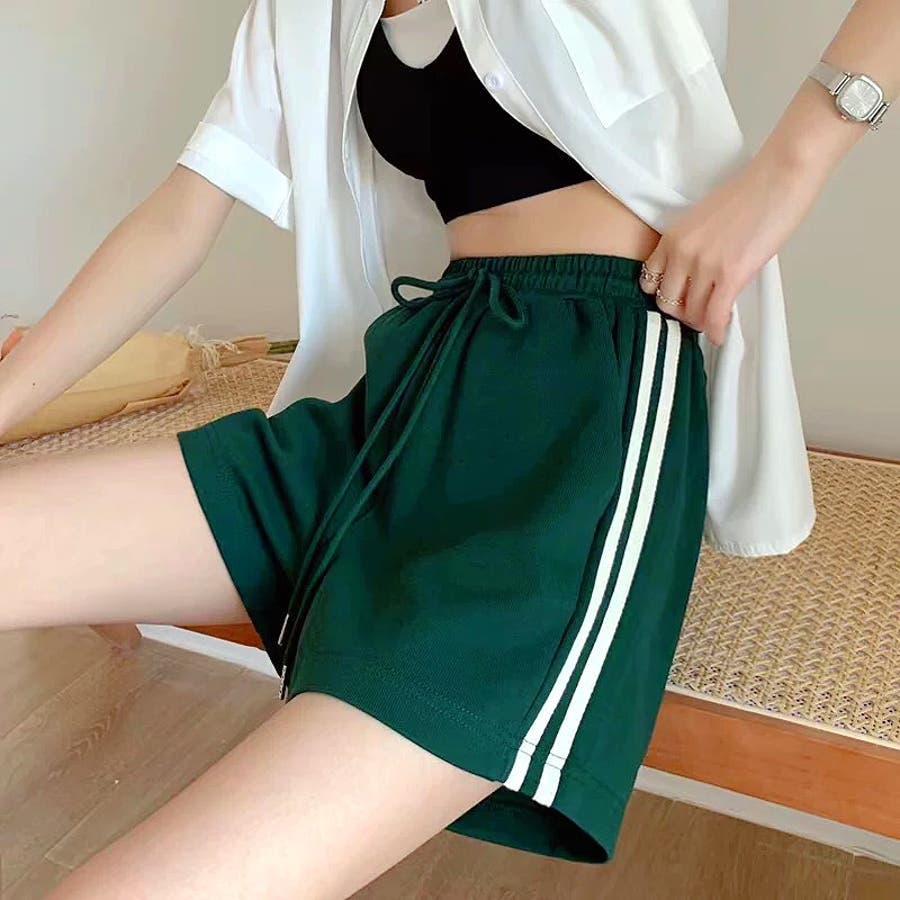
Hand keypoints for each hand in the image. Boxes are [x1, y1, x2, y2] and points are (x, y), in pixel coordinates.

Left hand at [638, 150, 827, 345]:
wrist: (779, 176)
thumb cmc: (749, 192)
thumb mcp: (702, 220)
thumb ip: (692, 247)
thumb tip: (696, 276)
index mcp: (671, 237)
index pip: (649, 282)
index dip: (663, 296)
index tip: (676, 300)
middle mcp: (681, 253)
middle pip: (666, 303)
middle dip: (682, 313)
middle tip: (697, 314)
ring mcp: (704, 265)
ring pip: (690, 314)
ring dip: (702, 322)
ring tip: (713, 321)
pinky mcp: (730, 275)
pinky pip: (715, 316)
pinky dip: (718, 330)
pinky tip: (722, 334)